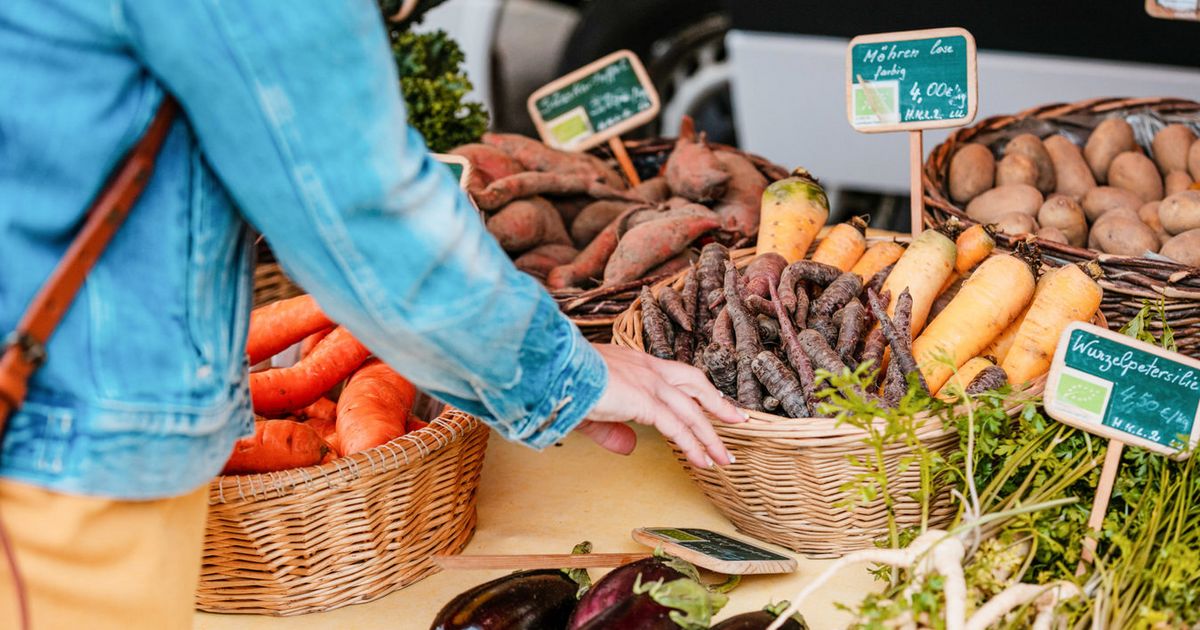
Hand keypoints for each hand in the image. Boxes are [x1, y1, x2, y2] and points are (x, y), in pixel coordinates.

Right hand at [575, 344, 745, 468]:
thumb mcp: (592, 410)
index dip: (696, 391)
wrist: (552, 370)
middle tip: (738, 420)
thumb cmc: (564, 383)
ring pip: (691, 411)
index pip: (676, 375)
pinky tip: (703, 460)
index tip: (712, 403)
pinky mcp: (645, 401)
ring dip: (710, 436)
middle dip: (717, 404)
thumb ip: (613, 430)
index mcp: (635, 363)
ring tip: (725, 458)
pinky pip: (677, 427)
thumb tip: (630, 447)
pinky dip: (693, 445)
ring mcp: (648, 382)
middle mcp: (647, 368)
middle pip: (695, 384)